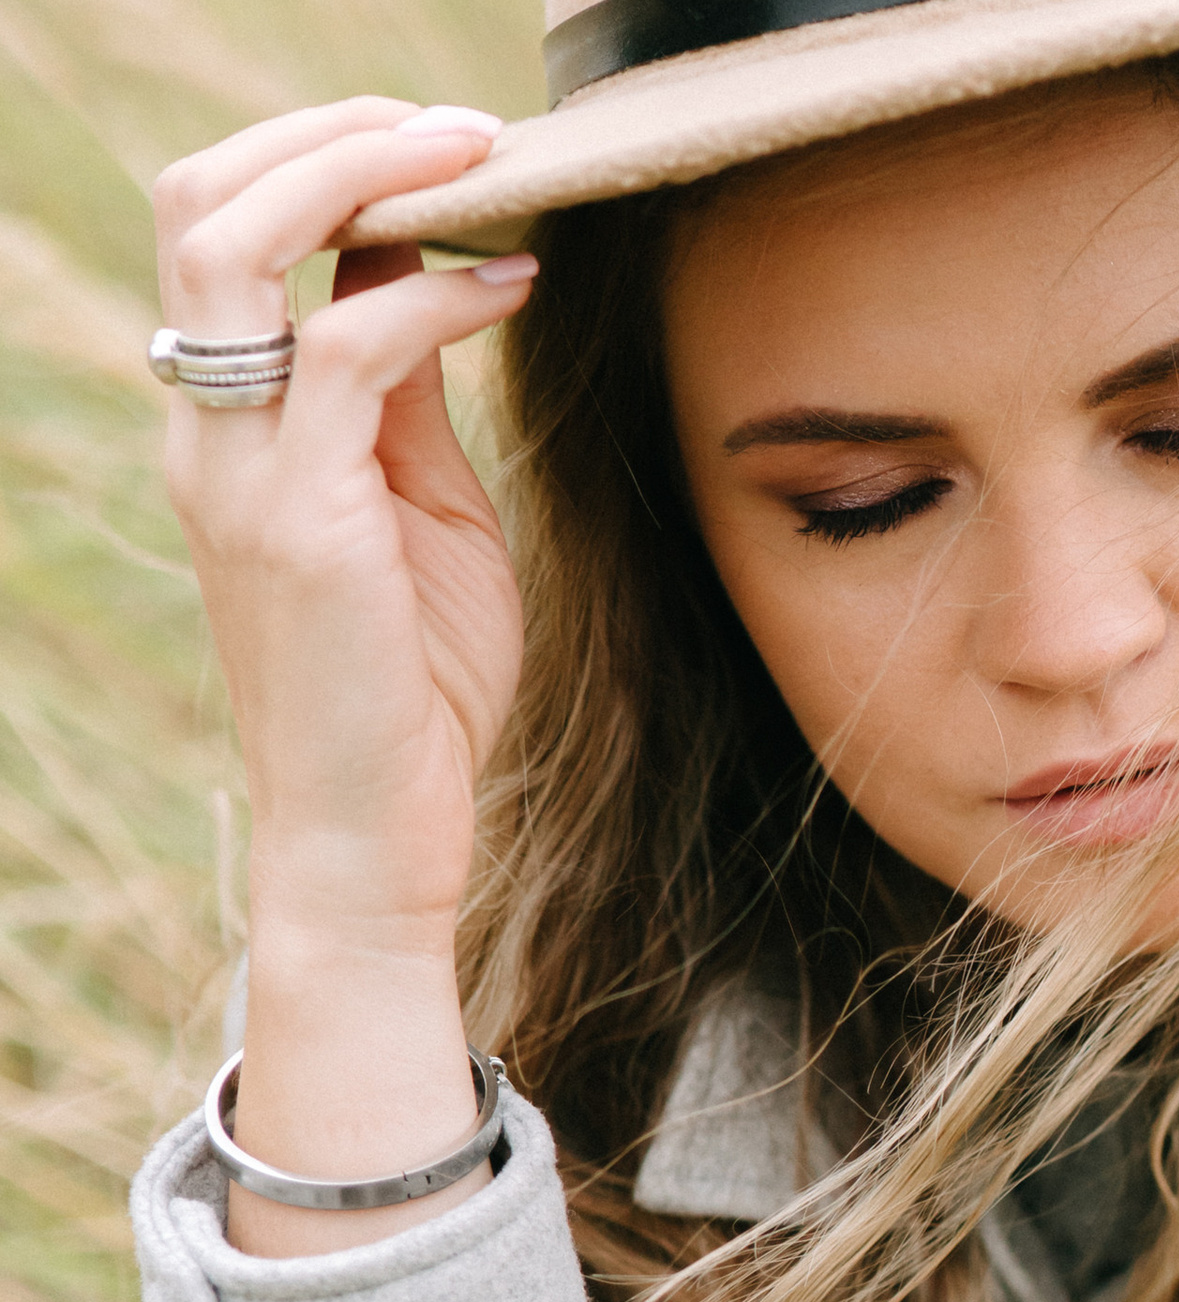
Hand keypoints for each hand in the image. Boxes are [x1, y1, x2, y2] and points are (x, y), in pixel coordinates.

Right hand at [153, 98, 536, 1253]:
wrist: (377, 835)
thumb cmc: (414, 685)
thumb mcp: (425, 511)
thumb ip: (411, 398)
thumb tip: (436, 273)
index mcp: (233, 421)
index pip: (231, 228)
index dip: (332, 158)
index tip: (456, 147)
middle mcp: (209, 428)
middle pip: (203, 200)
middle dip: (333, 132)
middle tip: (465, 127)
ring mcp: (237, 469)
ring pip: (238, 244)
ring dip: (367, 176)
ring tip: (480, 163)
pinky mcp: (294, 519)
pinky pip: (342, 352)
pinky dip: (434, 295)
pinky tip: (513, 289)